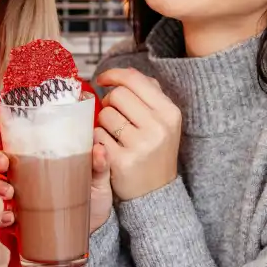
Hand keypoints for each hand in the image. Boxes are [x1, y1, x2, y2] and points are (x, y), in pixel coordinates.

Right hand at [0, 147, 111, 234]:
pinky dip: (3, 217)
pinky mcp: (21, 221)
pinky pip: (3, 218)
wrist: (97, 230)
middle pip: (1, 162)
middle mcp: (25, 175)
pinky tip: (10, 217)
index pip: (16, 138)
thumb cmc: (94, 197)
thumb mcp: (99, 179)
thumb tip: (99, 148)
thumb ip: (99, 165)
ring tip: (8, 192)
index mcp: (40, 158)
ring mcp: (21, 198)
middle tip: (2, 162)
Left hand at [94, 67, 181, 200]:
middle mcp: (158, 127)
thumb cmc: (155, 150)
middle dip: (109, 102)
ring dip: (103, 122)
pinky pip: (98, 136)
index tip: (102, 79)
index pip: (134, 79)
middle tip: (114, 115)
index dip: (113, 75)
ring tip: (114, 134)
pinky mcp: (123, 161)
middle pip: (116, 95)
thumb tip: (122, 74)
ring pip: (105, 114)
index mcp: (169, 112)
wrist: (156, 192)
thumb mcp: (164, 121)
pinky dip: (98, 139)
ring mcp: (141, 145)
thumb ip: (148, 93)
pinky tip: (108, 147)